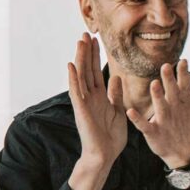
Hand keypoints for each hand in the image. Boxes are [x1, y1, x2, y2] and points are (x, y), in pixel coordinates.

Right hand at [67, 33, 126, 189]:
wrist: (105, 156)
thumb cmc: (111, 138)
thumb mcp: (119, 112)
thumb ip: (116, 95)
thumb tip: (115, 78)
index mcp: (100, 97)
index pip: (96, 72)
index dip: (95, 56)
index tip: (96, 40)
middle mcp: (90, 97)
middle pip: (87, 70)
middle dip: (87, 52)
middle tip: (85, 34)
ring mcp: (84, 103)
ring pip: (81, 76)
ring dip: (80, 59)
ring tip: (79, 43)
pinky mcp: (81, 110)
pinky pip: (76, 92)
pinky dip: (73, 79)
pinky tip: (71, 66)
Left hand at [127, 59, 189, 167]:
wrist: (184, 150)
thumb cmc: (188, 120)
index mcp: (183, 99)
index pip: (184, 83)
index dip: (183, 73)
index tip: (182, 61)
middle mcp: (174, 107)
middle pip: (172, 91)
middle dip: (170, 80)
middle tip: (166, 66)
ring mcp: (164, 119)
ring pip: (160, 106)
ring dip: (157, 95)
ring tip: (154, 84)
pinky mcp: (153, 131)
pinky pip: (144, 124)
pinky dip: (137, 119)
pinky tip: (130, 112)